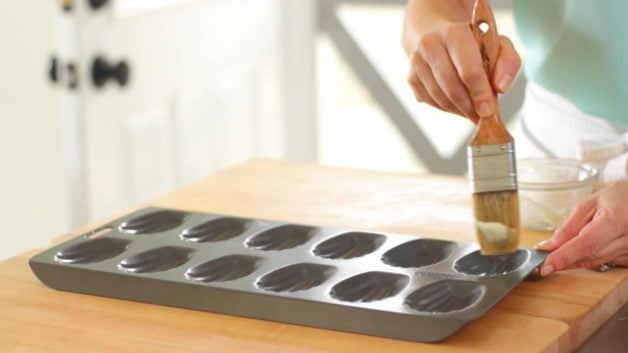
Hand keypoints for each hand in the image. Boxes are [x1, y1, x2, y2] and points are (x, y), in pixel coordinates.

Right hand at [406, 23, 520, 122]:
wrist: (441, 35)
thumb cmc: (473, 43)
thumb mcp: (498, 44)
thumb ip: (508, 63)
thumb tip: (500, 88)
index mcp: (455, 34)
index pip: (468, 71)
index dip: (480, 94)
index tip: (489, 111)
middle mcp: (431, 45)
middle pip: (452, 88)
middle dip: (469, 107)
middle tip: (481, 117)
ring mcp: (417, 61)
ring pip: (439, 98)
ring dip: (458, 110)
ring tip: (472, 112)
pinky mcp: (411, 76)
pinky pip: (429, 101)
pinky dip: (446, 108)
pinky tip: (457, 106)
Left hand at [536, 181, 627, 275]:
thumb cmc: (620, 196)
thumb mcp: (591, 203)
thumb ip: (570, 225)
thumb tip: (550, 246)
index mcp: (617, 220)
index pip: (586, 244)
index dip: (564, 256)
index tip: (546, 266)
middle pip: (590, 256)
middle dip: (565, 259)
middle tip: (546, 258)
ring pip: (596, 262)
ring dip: (577, 258)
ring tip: (568, 246)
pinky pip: (606, 262)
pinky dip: (592, 256)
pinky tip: (591, 245)